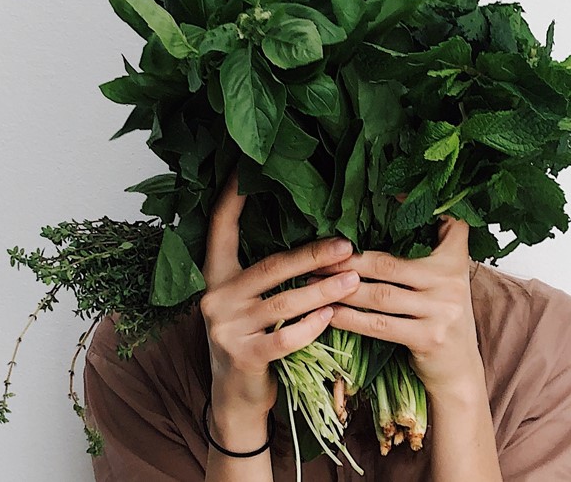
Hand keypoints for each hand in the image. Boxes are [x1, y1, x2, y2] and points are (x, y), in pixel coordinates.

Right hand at [199, 170, 361, 446]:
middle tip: (347, 245)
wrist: (235, 399)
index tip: (245, 170)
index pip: (219, 229)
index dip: (231, 199)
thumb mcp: (249, 303)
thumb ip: (266, 275)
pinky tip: (332, 316)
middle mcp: (215, 298)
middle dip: (312, 255)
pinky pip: (286, 337)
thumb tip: (316, 240)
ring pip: (284, 303)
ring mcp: (226, 328)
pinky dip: (312, 326)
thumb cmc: (253, 340)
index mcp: (215, 277)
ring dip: (324, 291)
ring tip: (354, 281)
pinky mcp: (243, 356)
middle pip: (270, 266)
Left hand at [319, 214, 482, 397]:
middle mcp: (451, 281)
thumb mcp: (446, 279)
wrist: (460, 369)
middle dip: (348, 260)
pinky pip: (380, 325)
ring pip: (380, 295)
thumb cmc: (441, 316)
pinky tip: (330, 312)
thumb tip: (389, 210)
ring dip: (342, 289)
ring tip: (313, 283)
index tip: (383, 193)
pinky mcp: (428, 337)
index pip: (444, 224)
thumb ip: (428, 250)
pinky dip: (351, 318)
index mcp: (455, 260)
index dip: (413, 208)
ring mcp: (442, 310)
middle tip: (316, 256)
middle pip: (389, 264)